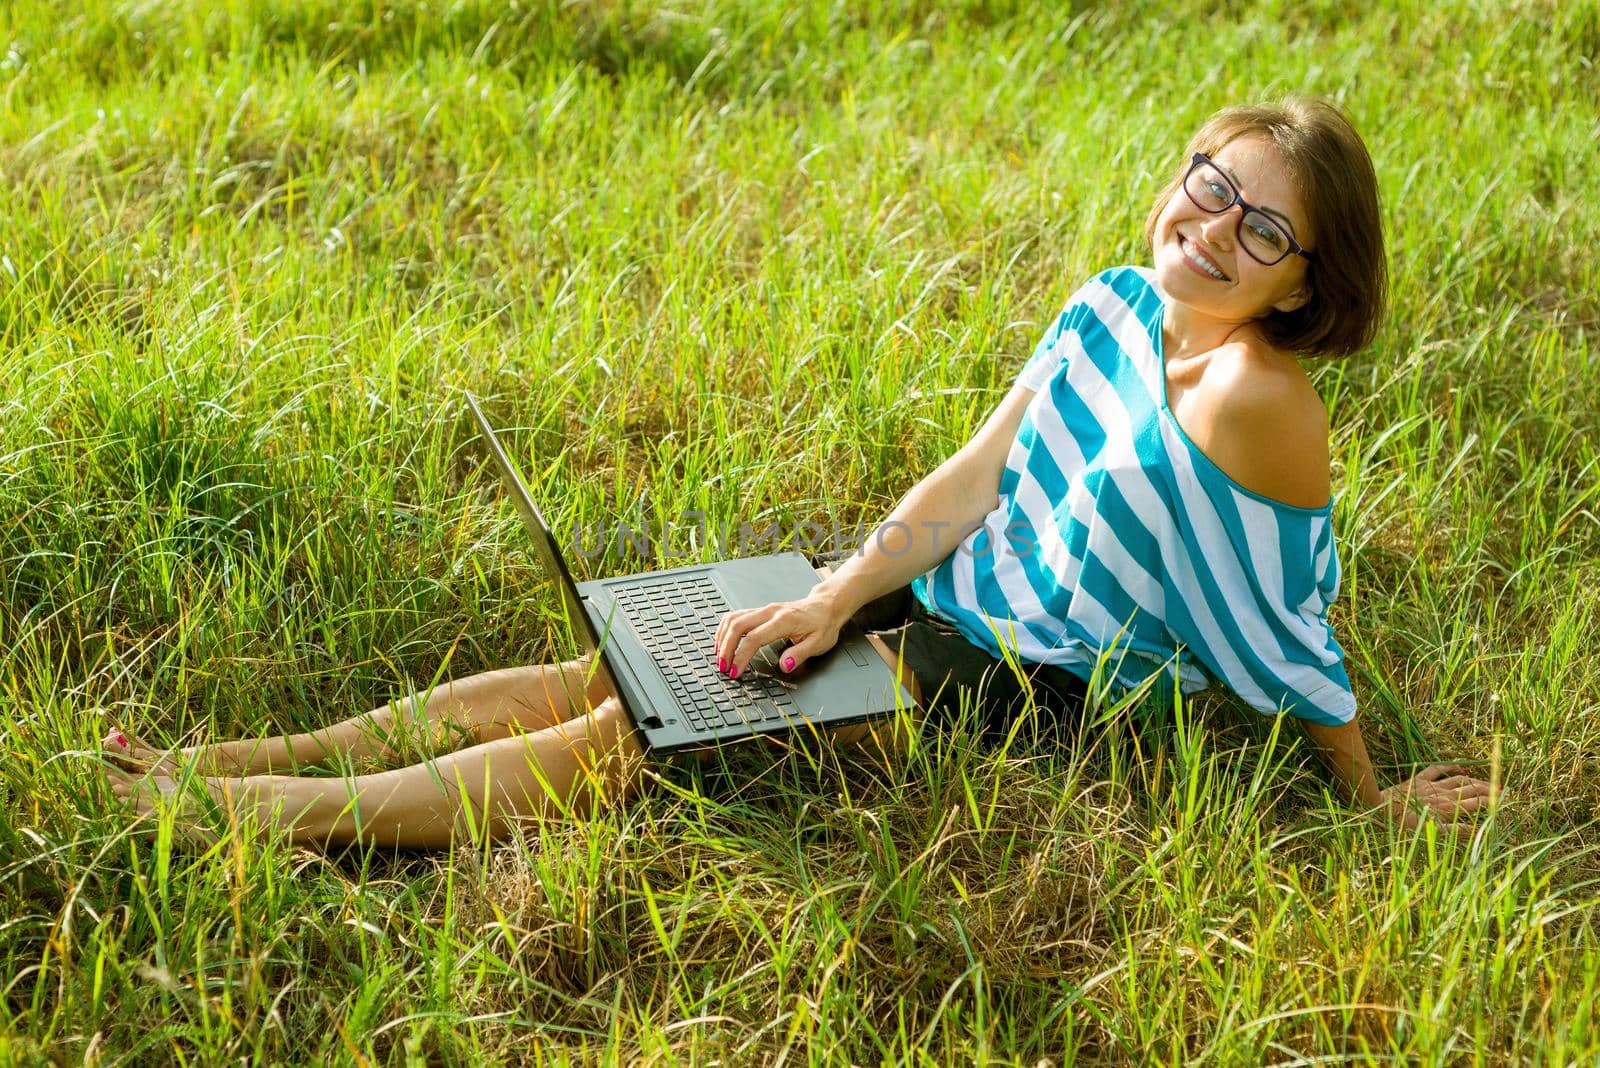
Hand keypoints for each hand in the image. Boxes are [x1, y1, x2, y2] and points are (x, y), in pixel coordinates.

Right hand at [713, 590, 846, 679]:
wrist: (826, 606)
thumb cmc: (823, 624)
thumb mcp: (819, 643)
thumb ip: (800, 655)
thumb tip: (784, 666)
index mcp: (784, 620)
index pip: (754, 638)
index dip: (741, 656)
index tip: (735, 671)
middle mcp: (770, 612)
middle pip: (738, 626)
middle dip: (726, 648)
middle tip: (722, 667)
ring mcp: (763, 610)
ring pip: (734, 618)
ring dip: (723, 638)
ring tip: (719, 657)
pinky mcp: (760, 612)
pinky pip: (736, 616)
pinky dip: (726, 629)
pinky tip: (723, 642)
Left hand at [1377, 764, 1499, 836]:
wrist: (1381, 808)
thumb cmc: (1406, 824)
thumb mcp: (1434, 832)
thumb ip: (1458, 831)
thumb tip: (1480, 832)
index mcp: (1450, 809)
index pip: (1479, 804)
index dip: (1494, 802)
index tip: (1508, 801)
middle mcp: (1445, 794)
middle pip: (1473, 790)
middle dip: (1490, 790)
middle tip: (1504, 790)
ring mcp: (1432, 785)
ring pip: (1460, 780)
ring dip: (1476, 780)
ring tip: (1489, 782)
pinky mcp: (1419, 778)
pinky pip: (1438, 769)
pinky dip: (1451, 767)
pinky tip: (1462, 767)